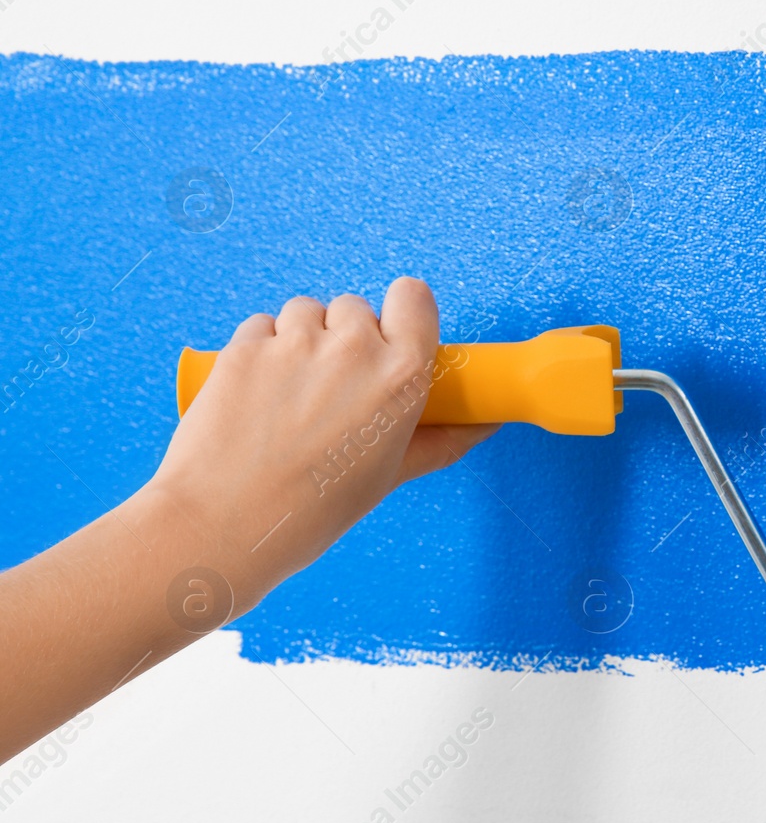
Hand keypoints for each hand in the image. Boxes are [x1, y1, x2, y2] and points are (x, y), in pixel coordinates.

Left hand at [146, 277, 498, 603]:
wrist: (226, 525)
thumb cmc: (313, 510)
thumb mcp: (390, 475)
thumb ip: (441, 441)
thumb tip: (482, 426)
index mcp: (401, 377)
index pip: (414, 296)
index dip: (400, 311)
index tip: (389, 334)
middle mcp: (353, 348)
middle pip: (355, 307)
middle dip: (344, 336)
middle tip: (330, 387)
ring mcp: (295, 343)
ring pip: (305, 311)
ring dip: (300, 338)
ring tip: (289, 393)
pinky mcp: (245, 345)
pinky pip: (261, 325)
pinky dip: (260, 349)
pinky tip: (256, 395)